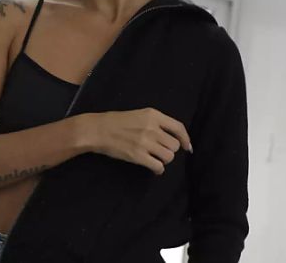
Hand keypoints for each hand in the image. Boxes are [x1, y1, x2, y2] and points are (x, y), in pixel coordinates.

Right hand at [78, 108, 192, 174]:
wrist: (97, 130)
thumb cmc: (116, 121)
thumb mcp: (139, 115)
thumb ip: (155, 123)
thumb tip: (172, 137)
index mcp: (153, 115)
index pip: (178, 127)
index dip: (185, 139)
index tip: (187, 146)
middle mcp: (152, 128)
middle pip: (174, 145)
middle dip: (170, 150)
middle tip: (160, 151)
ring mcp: (145, 142)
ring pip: (168, 157)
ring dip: (164, 160)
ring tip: (156, 159)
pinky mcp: (138, 156)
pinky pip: (158, 166)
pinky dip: (158, 169)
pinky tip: (153, 168)